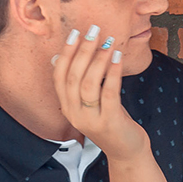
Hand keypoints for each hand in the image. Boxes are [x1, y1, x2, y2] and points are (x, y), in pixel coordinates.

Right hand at [53, 25, 149, 163]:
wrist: (126, 151)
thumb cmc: (110, 120)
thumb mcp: (89, 102)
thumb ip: (76, 83)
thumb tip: (56, 57)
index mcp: (67, 106)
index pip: (59, 75)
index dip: (66, 53)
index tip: (75, 33)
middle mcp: (74, 113)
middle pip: (73, 77)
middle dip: (83, 51)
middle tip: (94, 31)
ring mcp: (90, 119)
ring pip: (88, 84)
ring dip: (98, 59)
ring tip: (108, 42)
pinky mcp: (109, 122)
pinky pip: (108, 93)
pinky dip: (113, 73)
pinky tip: (118, 58)